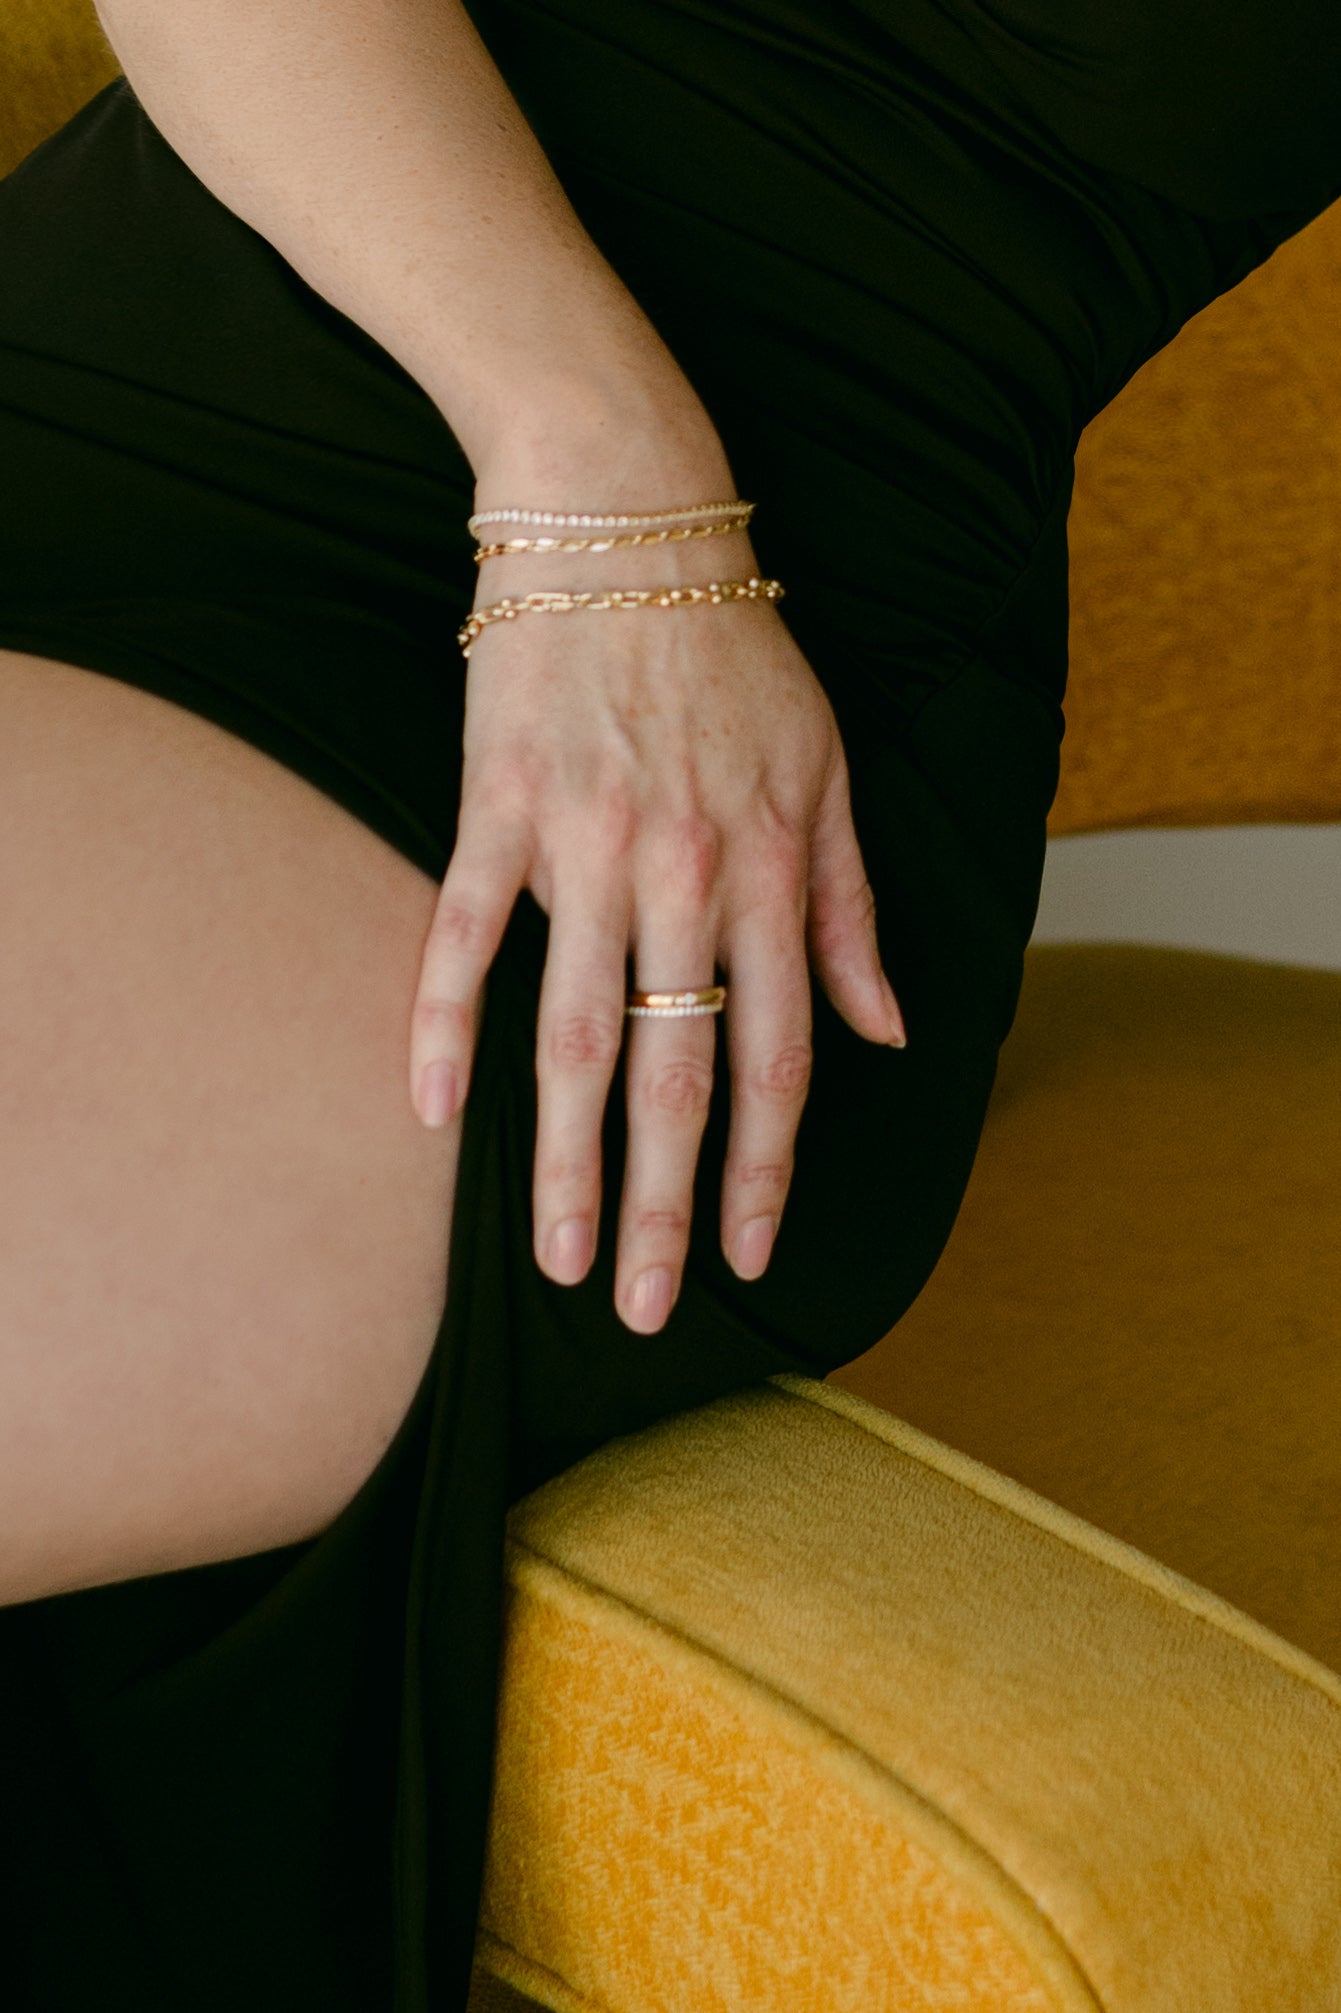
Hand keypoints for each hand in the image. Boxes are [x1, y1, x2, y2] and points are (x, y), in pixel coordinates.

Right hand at [408, 445, 906, 1334]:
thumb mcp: (828, 768)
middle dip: (666, 1205)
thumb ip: (852, 907)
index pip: (780, 1057)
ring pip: (573, 1033)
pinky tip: (429, 1114)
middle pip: (676, 1074)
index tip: (753, 1257)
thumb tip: (888, 1031)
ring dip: (561, 1158)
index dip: (769, 1170)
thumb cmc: (735, 646)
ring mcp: (586, 844)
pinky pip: (465, 933)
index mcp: (774, 869)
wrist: (624, 514)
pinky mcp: (496, 807)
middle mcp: (686, 875)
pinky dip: (442, 1022)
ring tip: (554, 1259)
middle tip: (646, 1310)